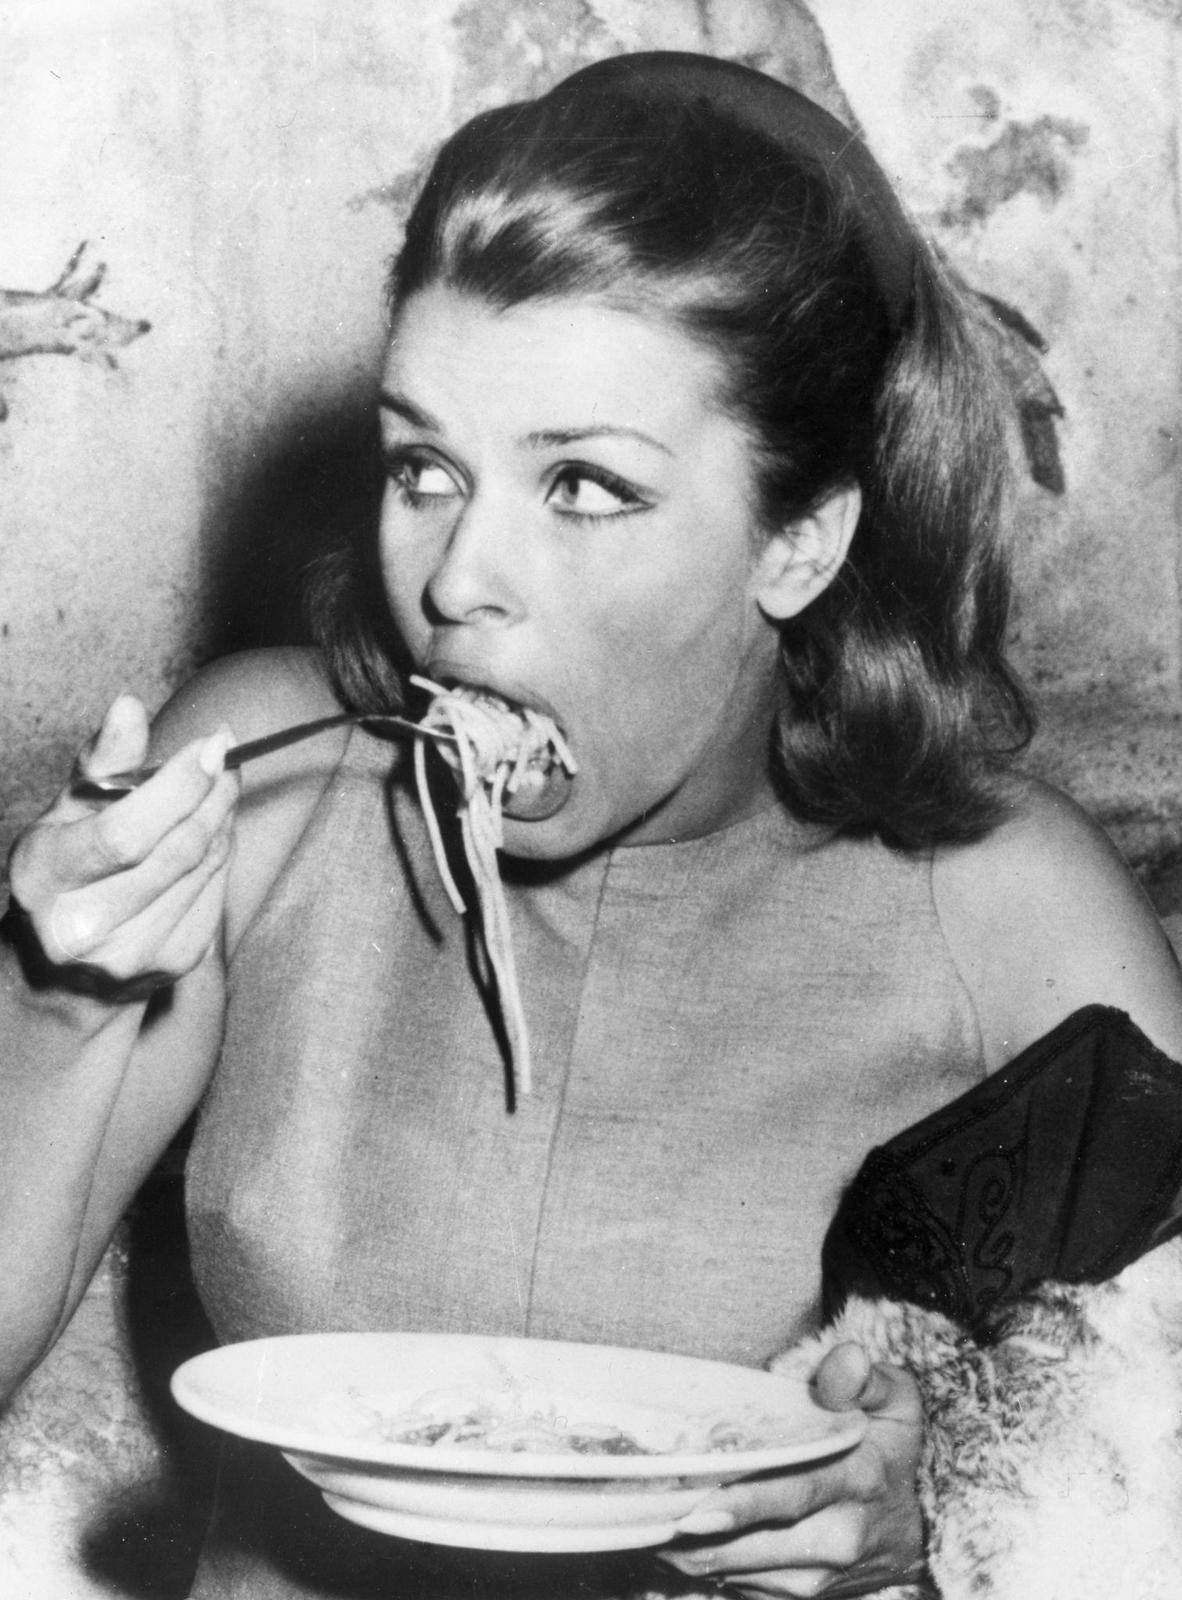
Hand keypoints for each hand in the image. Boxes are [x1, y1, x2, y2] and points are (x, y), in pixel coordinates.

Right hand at [7, 694, 239, 1001]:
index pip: (124, 835)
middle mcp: (84, 929)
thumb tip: (129, 705)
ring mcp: (134, 954)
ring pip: (205, 867)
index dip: (177, 786)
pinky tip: (210, 831)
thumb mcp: (65, 814)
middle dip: (213, 793)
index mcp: (44, 882)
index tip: (211, 744)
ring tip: (218, 787)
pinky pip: (219, 890)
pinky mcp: (175, 965)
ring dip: (222, 818)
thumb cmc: (65, 872)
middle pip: (177, 850)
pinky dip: (222, 852)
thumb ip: (101, 761)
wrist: (62, 972)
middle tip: (225, 754)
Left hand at [657, 1342, 924, 1597]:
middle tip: (646, 1513)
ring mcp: (822, 1575)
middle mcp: (841, 1536)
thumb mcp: (894, 1398)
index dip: (743, 1504)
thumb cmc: (892, 1444)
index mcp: (859, 1479)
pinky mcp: (807, 1596)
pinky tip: (675, 1542)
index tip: (695, 1508)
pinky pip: (745, 1586)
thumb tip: (847, 1359)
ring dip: (692, 1552)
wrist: (924, 1520)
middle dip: (698, 1534)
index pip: (794, 1494)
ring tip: (647, 1525)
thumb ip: (863, 1377)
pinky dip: (708, 1565)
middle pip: (757, 1542)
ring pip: (742, 1571)